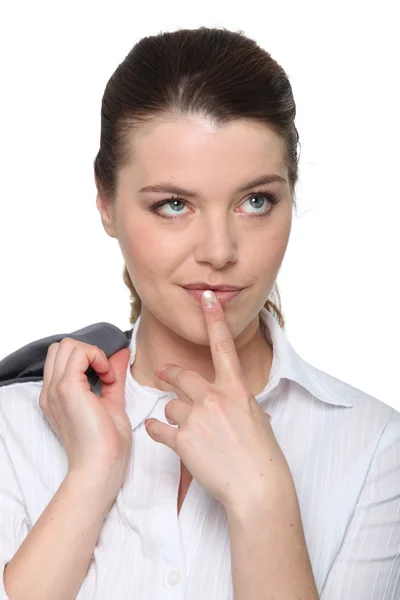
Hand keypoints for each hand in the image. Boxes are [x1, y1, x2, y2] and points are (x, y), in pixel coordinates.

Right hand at [39, 339, 131, 491]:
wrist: (101, 467)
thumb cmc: (107, 444)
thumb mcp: (112, 402)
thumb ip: (113, 376)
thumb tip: (121, 353)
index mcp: (57, 395)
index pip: (62, 357)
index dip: (87, 358)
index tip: (107, 376)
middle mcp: (51, 390)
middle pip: (61, 347)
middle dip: (87, 351)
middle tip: (106, 374)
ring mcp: (57, 389)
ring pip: (66, 345)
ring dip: (92, 353)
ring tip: (107, 377)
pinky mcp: (68, 388)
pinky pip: (79, 353)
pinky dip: (97, 357)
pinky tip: (108, 378)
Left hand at [144, 291, 292, 511]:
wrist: (257, 486)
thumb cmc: (262, 455)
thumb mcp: (255, 419)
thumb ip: (237, 403)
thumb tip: (231, 402)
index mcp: (236, 390)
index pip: (223, 347)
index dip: (214, 320)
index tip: (207, 298)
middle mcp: (214, 398)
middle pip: (181, 376)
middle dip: (170, 374)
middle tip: (164, 372)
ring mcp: (197, 418)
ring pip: (170, 406)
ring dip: (173, 415)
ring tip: (187, 431)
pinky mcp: (183, 440)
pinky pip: (158, 428)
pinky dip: (156, 430)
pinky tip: (158, 432)